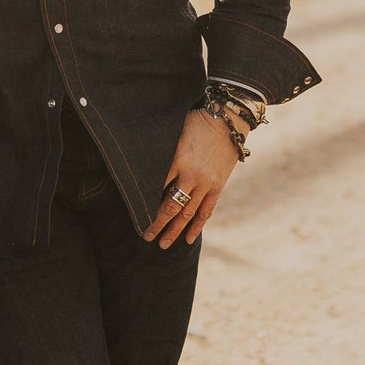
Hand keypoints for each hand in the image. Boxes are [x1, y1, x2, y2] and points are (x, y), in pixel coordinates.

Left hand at [142, 108, 243, 248]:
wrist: (229, 120)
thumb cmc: (197, 121)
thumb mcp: (174, 133)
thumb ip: (163, 152)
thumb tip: (144, 165)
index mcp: (177, 160)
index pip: (157, 187)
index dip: (146, 203)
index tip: (135, 215)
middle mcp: (191, 175)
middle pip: (171, 205)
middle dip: (157, 223)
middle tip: (146, 237)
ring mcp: (206, 183)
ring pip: (188, 212)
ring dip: (175, 230)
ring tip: (164, 244)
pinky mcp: (217, 186)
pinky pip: (206, 210)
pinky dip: (197, 225)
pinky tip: (188, 238)